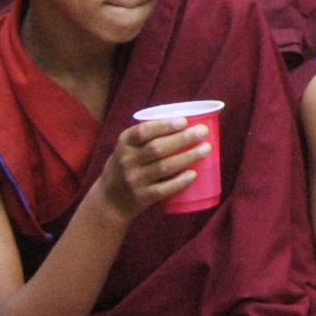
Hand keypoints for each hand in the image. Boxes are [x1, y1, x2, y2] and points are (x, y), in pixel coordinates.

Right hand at [93, 115, 210, 221]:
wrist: (109, 200)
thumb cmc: (126, 166)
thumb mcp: (127, 148)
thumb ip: (147, 135)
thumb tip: (179, 115)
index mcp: (124, 144)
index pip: (142, 132)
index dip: (164, 126)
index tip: (184, 121)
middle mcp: (127, 161)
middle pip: (157, 148)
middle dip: (183, 139)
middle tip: (203, 132)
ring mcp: (135, 180)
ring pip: (164, 167)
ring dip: (187, 157)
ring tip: (206, 149)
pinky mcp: (142, 197)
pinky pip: (164, 189)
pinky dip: (180, 181)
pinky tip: (193, 174)